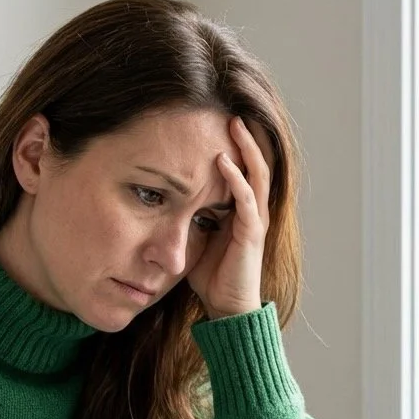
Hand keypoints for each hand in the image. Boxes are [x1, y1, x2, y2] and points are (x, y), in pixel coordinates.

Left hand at [185, 116, 272, 319]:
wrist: (227, 307)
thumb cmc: (211, 276)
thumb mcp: (194, 238)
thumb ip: (187, 217)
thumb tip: (161, 199)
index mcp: (241, 210)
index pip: (243, 169)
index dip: (236, 145)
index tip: (218, 122)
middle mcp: (253, 210)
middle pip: (255, 163)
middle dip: (245, 137)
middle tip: (229, 110)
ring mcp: (255, 220)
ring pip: (256, 174)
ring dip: (246, 148)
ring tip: (234, 124)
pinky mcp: (252, 233)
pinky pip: (246, 199)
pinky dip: (235, 179)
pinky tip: (223, 162)